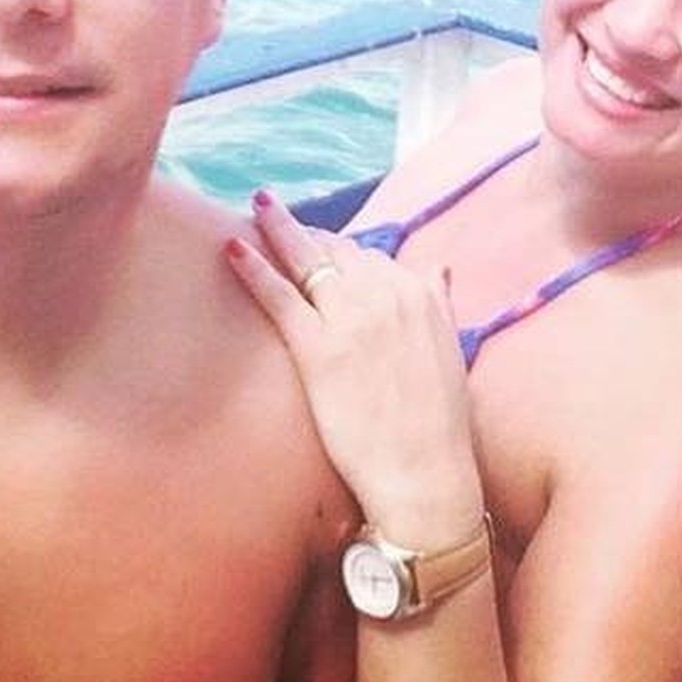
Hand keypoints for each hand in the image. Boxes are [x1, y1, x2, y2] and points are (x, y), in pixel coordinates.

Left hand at [226, 189, 484, 543]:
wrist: (425, 473)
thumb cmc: (438, 424)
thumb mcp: (451, 349)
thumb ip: (439, 303)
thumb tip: (438, 268)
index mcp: (420, 293)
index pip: (369, 253)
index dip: (338, 248)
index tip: (319, 242)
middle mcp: (387, 294)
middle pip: (336, 248)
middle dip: (306, 232)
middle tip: (276, 216)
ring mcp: (351, 318)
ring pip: (306, 258)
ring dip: (276, 228)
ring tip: (254, 207)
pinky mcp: (319, 348)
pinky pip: (280, 295)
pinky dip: (253, 267)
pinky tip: (230, 248)